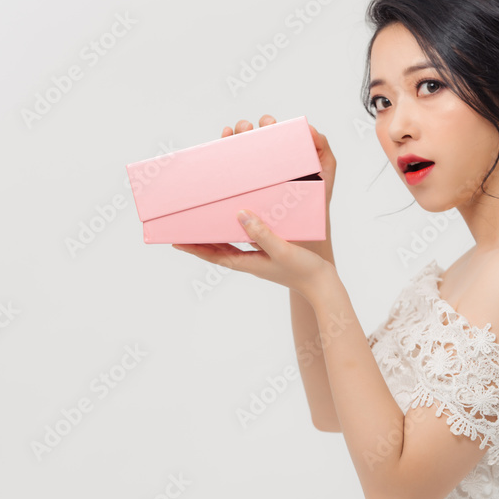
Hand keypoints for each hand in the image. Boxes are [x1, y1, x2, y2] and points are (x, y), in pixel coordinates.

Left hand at [172, 115, 335, 300]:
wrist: (322, 284)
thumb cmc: (303, 270)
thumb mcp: (281, 249)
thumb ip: (261, 233)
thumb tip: (240, 214)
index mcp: (247, 263)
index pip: (213, 255)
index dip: (193, 248)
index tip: (175, 241)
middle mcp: (248, 261)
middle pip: (216, 250)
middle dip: (198, 241)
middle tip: (182, 229)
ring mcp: (258, 259)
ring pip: (228, 246)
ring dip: (215, 236)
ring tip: (202, 223)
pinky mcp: (268, 254)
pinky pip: (244, 242)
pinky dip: (235, 232)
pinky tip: (237, 221)